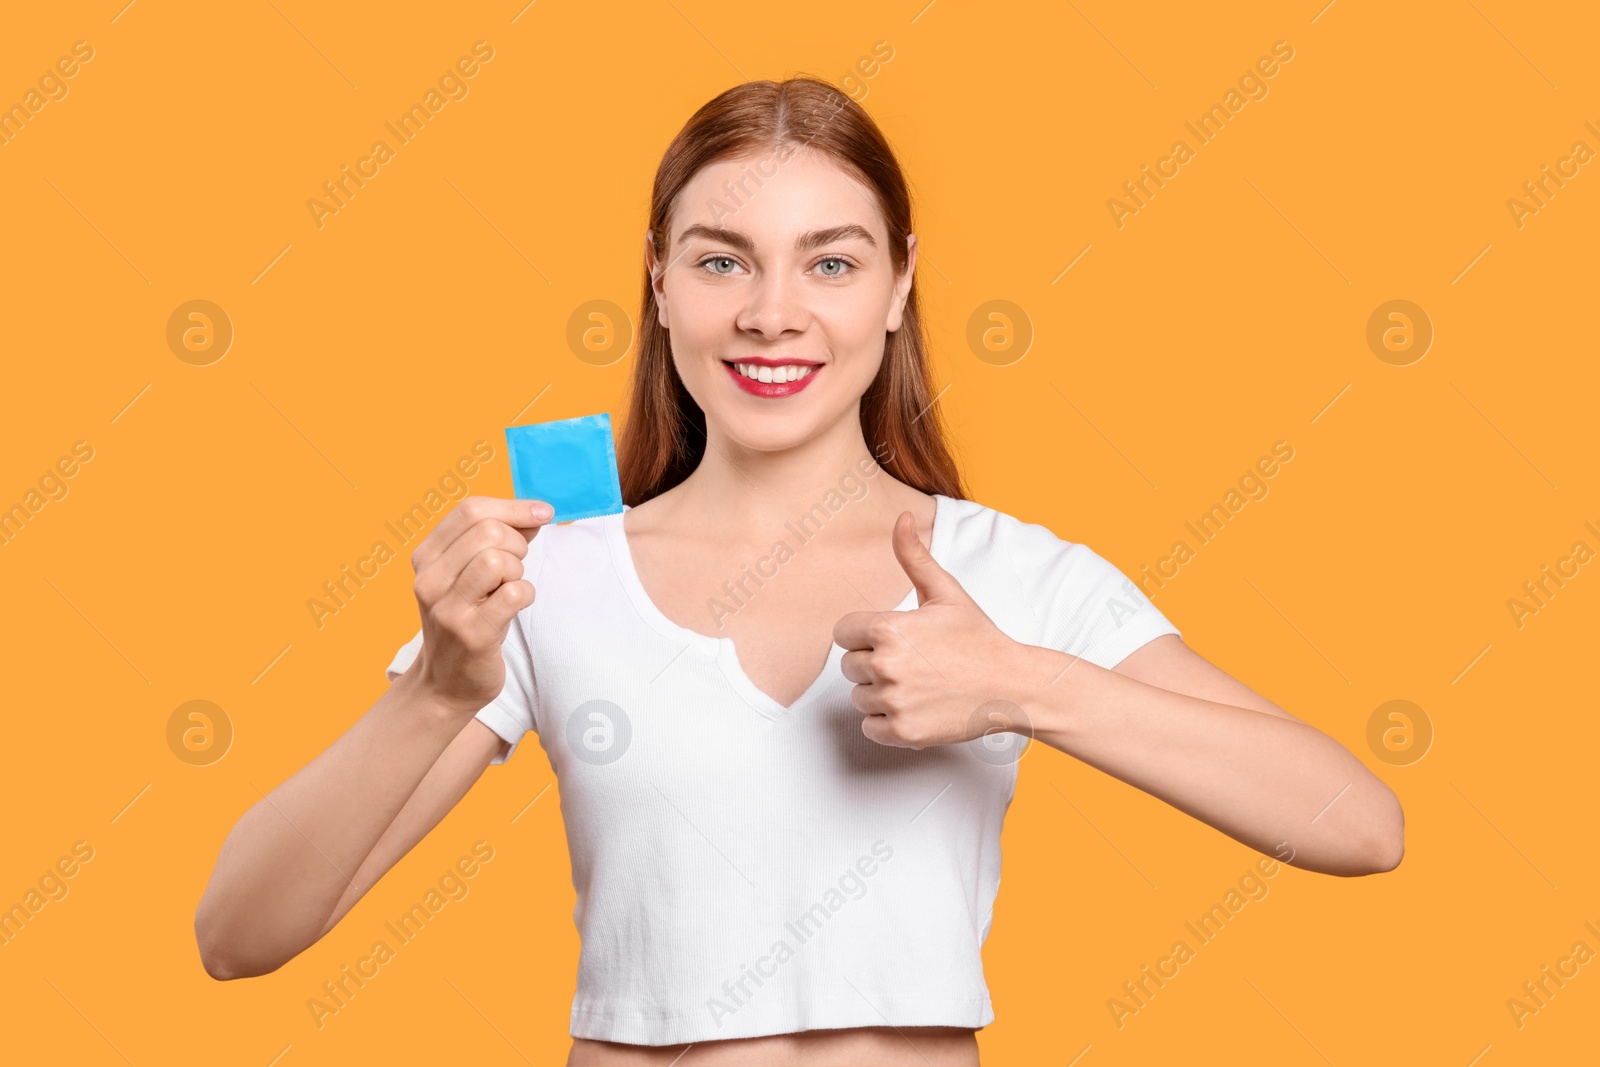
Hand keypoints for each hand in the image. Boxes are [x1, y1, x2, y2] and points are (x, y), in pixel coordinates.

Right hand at [406, 496, 553, 715]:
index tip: (543, 513)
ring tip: (508, 589)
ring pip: (499, 561)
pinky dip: (525, 595)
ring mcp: (448, 608)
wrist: (444, 683)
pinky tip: (514, 608)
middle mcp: (430, 580)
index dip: (514, 507)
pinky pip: (515, 593)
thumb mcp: (468, 574)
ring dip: (518, 572)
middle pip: (488, 533)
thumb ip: (496, 540)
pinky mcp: (472, 634)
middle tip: (515, 567)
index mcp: (427, 556)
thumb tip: (536, 513)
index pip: (470, 511)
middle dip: (517, 544)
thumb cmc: (466, 619)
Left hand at [833, 510, 1040, 748]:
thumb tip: (902, 518)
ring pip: (859, 697)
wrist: (1012, 685)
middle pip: (849, 666)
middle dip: (873, 664)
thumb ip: (914, 557)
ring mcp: (895, 701)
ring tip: (917, 684)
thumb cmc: (977, 637)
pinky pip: (870, 727)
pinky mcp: (903, 732)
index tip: (894, 639)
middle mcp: (886, 666)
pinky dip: (887, 721)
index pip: (843, 633)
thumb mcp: (945, 592)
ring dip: (880, 693)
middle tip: (913, 662)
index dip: (866, 635)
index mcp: (889, 629)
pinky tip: (915, 706)